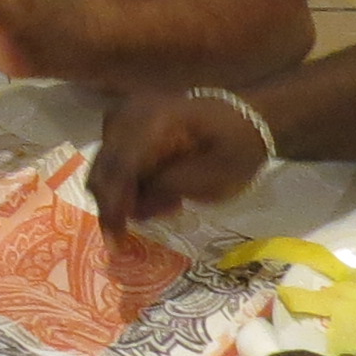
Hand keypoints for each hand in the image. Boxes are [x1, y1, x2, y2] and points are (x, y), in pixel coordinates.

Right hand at [84, 90, 274, 240]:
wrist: (250, 118)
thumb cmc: (237, 148)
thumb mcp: (209, 179)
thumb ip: (165, 191)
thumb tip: (132, 210)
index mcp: (153, 121)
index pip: (118, 170)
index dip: (112, 209)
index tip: (116, 243)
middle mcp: (131, 112)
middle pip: (104, 167)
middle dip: (115, 204)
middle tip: (132, 234)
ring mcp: (129, 113)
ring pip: (106, 164)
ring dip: (124, 192)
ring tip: (163, 206)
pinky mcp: (131, 121)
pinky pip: (116, 156)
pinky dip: (130, 179)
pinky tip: (159, 190)